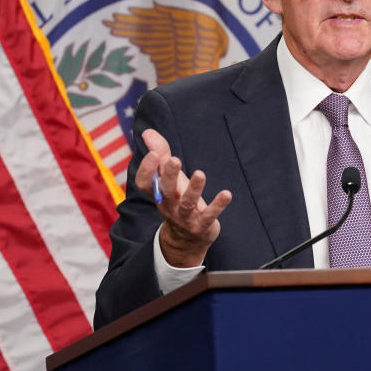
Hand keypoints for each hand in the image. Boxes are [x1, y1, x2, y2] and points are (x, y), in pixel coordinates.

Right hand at [135, 129, 232, 266]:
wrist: (186, 239)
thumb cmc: (178, 200)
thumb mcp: (169, 179)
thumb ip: (161, 154)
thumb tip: (148, 131)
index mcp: (159, 194)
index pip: (144, 183)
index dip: (147, 169)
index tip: (154, 153)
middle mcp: (169, 205)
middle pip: (166, 191)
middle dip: (169, 176)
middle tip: (174, 160)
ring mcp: (185, 217)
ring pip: (187, 203)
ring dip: (194, 189)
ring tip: (201, 174)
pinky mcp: (202, 225)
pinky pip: (209, 216)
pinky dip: (218, 205)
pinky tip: (227, 194)